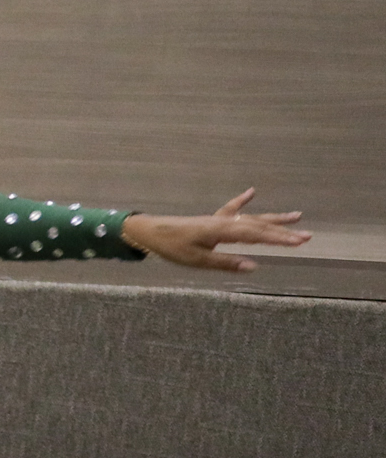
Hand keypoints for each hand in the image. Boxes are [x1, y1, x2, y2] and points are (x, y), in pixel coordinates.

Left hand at [121, 190, 308, 272]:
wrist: (149, 231)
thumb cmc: (172, 247)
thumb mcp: (198, 260)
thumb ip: (226, 263)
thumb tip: (254, 266)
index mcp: (222, 231)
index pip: (257, 235)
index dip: (279, 239)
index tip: (300, 242)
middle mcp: (224, 221)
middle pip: (259, 226)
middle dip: (284, 231)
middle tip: (307, 236)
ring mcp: (219, 219)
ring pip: (251, 217)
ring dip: (273, 218)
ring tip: (296, 216)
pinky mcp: (212, 219)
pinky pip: (231, 208)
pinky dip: (243, 200)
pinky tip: (252, 192)